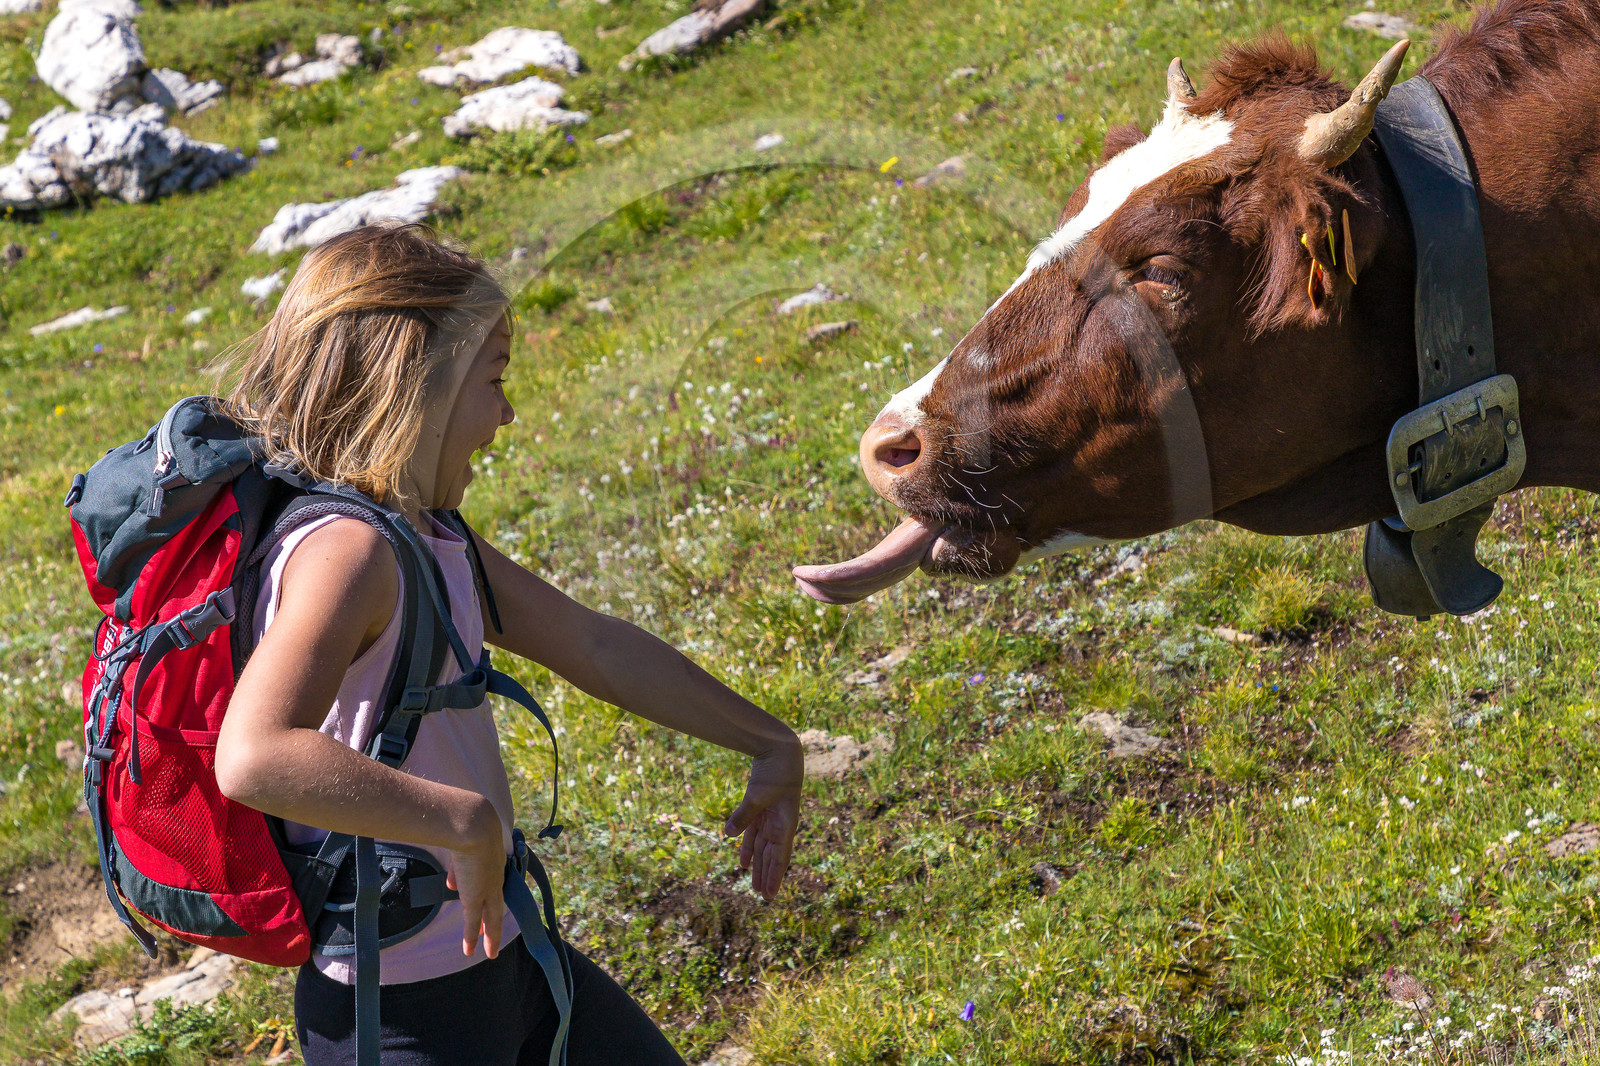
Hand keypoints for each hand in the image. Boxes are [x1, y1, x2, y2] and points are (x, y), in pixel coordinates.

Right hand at [446, 800, 506, 957]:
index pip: (492, 883)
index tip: (484, 906)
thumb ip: (459, 868)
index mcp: (494, 862)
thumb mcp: (462, 846)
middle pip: (496, 906)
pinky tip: (470, 951)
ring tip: (490, 950)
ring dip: (489, 935)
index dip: (488, 896)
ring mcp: (487, 889)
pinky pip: (474, 923)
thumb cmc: (467, 827)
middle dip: (493, 921)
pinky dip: (473, 938)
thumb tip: (452, 884)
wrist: (473, 827)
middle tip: (491, 935)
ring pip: (491, 919)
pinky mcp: (476, 898)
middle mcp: (495, 878)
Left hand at [723, 738, 802, 899]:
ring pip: (763, 848)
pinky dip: (748, 848)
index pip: (780, 857)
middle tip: (762, 897)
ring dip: (758, 866)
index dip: (775, 877)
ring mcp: (771, 818)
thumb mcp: (758, 793)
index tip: (770, 896)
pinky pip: (754, 834)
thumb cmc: (776, 772)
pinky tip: (742, 863)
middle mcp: (780, 825)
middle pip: (772, 856)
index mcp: (785, 824)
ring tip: (754, 886)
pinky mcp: (761, 810)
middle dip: (767, 876)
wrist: (780, 749)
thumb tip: (728, 835)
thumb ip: (744, 815)